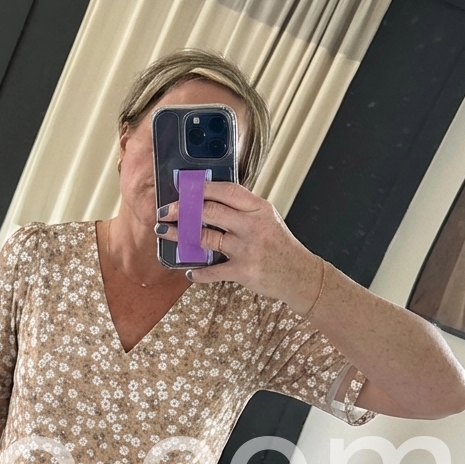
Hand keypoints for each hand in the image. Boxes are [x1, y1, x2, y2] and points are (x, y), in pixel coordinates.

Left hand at [155, 181, 321, 310]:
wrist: (300, 275)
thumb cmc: (279, 247)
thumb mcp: (266, 219)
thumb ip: (242, 210)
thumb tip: (207, 201)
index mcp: (258, 208)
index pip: (226, 190)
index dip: (200, 188)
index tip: (182, 188)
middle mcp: (252, 225)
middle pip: (210, 211)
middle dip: (182, 210)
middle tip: (164, 212)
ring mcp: (247, 249)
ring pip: (205, 238)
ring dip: (180, 236)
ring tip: (165, 233)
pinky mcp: (243, 271)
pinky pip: (212, 271)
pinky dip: (198, 272)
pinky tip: (189, 271)